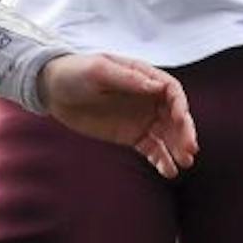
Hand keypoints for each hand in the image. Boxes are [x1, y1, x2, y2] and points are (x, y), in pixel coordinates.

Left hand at [37, 52, 198, 178]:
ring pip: (167, 135)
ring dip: (178, 149)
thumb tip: (156, 87)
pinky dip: (162, 160)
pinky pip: (153, 150)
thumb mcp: (98, 71)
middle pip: (175, 116)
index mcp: (143, 77)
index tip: (182, 121)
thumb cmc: (75, 72)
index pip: (172, 92)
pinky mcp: (132, 136)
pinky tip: (168, 171)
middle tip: (190, 151)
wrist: (52, 91)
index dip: (180, 106)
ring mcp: (142, 118)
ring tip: (184, 164)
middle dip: (185, 133)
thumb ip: (127, 78)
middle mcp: (148, 98)